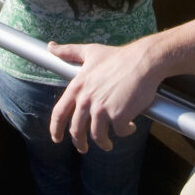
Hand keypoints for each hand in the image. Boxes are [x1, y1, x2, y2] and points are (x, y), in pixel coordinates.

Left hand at [47, 39, 162, 152]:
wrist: (144, 61)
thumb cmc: (119, 56)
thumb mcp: (91, 52)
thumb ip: (69, 52)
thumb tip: (50, 47)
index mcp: (77, 87)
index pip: (59, 113)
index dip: (55, 129)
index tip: (57, 138)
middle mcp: (86, 100)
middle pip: (76, 130)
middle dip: (79, 142)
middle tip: (83, 148)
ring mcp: (102, 109)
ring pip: (97, 136)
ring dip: (103, 143)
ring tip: (108, 143)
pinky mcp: (119, 116)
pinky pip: (119, 132)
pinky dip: (125, 132)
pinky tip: (129, 127)